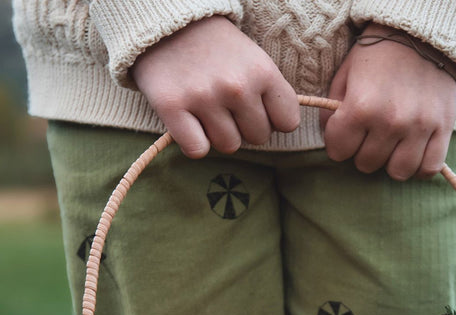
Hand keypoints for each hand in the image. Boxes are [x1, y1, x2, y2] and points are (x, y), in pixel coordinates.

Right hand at [132, 16, 300, 157]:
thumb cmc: (217, 49)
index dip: (272, 119)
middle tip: (227, 105)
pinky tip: (190, 121)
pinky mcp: (172, 106)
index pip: (288, 122)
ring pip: (229, 146)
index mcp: (262, 71)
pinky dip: (194, 142)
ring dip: (219, 134)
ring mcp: (204, 97)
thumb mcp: (253, 59)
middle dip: (244, 127)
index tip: (257, 108)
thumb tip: (281, 128)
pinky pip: (197, 150)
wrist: (167, 23)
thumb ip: (270, 92)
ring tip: (207, 108)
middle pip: (258, 138)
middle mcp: (236, 86)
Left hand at [322, 23, 455, 180]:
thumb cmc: (378, 56)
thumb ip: (332, 111)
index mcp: (361, 106)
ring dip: (391, 162)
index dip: (338, 144)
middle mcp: (390, 121)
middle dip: (364, 151)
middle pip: (366, 164)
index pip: (338, 152)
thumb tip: (331, 140)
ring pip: (397, 173)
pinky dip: (420, 166)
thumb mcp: (345, 75)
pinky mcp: (443, 129)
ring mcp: (419, 127)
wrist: (423, 34)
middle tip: (371, 134)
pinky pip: (428, 168)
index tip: (346, 133)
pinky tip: (414, 151)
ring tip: (393, 145)